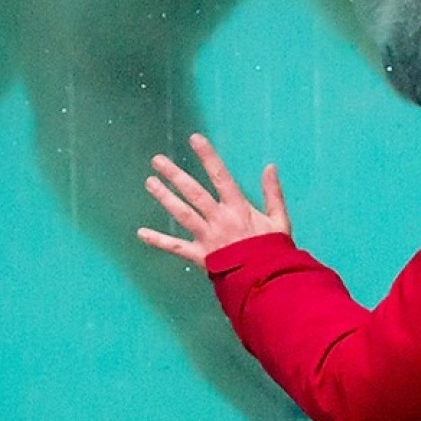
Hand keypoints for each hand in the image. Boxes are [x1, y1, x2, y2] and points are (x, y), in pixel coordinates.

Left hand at [137, 133, 290, 269]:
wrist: (267, 282)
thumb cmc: (273, 251)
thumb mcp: (279, 220)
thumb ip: (273, 193)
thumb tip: (270, 167)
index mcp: (238, 208)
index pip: (221, 176)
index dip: (208, 156)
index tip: (195, 139)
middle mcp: (220, 219)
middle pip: (194, 192)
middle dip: (175, 175)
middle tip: (157, 160)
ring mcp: (207, 237)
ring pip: (182, 214)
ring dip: (165, 197)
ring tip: (149, 182)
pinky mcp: (200, 256)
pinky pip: (176, 248)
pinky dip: (158, 241)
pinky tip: (141, 233)